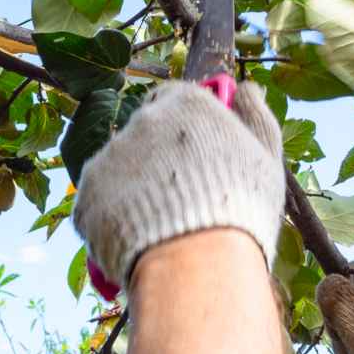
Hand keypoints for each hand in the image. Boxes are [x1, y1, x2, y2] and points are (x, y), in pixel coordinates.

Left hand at [73, 80, 283, 289]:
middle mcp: (143, 120)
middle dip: (154, 159)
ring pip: (119, 168)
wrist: (197, 266)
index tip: (187, 148)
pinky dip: (111, 218)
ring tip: (158, 226)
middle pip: (143, 132)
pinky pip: (98, 200)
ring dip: (132, 189)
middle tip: (175, 197)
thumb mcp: (265, 160)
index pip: (171, 98)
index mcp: (186, 105)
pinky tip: (134, 239)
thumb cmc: (241, 213)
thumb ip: (256, 116)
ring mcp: (110, 154)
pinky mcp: (87, 190)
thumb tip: (246, 87)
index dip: (179, 123)